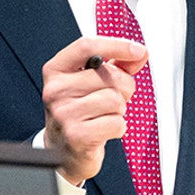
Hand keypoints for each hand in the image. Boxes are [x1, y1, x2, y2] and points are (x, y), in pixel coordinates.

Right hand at [42, 36, 148, 184]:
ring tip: (104, 115)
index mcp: (56, 70)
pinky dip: (118, 127)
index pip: (86, 46)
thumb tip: (139, 54)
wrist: (63, 149)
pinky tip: (103, 129)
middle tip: (113, 99)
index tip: (139, 50)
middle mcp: (56, 90)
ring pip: (116, 99)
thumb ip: (116, 64)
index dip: (117, 45)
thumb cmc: (79, 111)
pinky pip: (117, 122)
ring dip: (119, 109)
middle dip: (124, 88)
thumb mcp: (91, 82)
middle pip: (111, 76)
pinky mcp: (76, 136)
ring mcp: (64, 113)